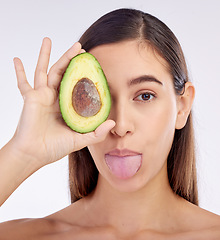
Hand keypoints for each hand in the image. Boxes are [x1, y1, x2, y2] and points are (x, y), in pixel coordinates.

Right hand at [12, 38, 114, 166]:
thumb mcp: (80, 140)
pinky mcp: (30, 98)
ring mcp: (42, 96)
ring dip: (45, 55)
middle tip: (78, 46)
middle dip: (70, 58)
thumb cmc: (55, 147)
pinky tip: (16, 59)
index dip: (84, 73)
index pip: (77, 84)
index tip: (91, 62)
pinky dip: (19, 72)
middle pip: (63, 72)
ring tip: (47, 39)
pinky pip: (23, 83)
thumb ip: (97, 133)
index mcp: (67, 105)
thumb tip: (112, 123)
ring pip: (44, 70)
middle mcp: (55, 97)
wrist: (34, 154)